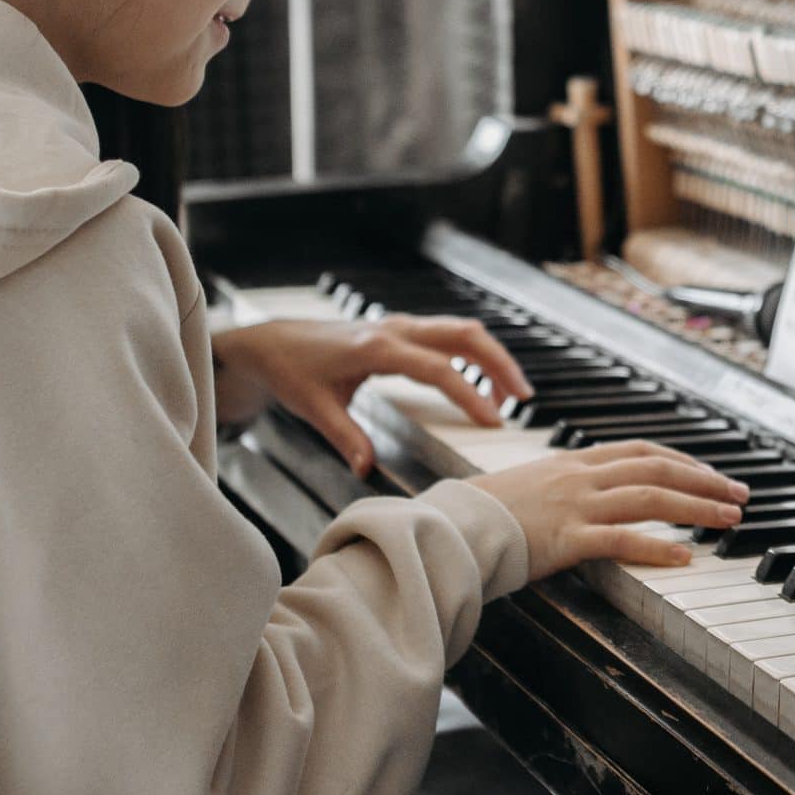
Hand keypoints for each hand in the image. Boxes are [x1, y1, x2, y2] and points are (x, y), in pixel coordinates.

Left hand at [212, 316, 533, 476]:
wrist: (271, 342)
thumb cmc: (291, 370)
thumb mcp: (314, 407)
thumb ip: (345, 437)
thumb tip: (366, 468)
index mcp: (377, 347)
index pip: (439, 369)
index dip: (470, 395)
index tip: (493, 421)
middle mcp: (395, 330)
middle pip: (465, 335)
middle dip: (500, 363)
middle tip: (523, 398)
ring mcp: (400, 326)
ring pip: (461, 331)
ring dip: (491, 357)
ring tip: (511, 394)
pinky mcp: (401, 331)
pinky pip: (448, 336)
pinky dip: (473, 355)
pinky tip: (480, 381)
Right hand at [479, 441, 747, 577]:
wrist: (447, 529)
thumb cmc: (481, 516)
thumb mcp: (527, 488)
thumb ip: (561, 488)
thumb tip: (589, 497)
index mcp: (572, 462)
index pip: (640, 450)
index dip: (682, 459)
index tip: (710, 473)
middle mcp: (579, 477)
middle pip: (658, 468)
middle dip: (706, 480)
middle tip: (740, 494)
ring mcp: (575, 506)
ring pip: (651, 497)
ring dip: (698, 507)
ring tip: (731, 519)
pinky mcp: (566, 539)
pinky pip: (623, 540)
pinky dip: (659, 546)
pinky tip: (687, 557)